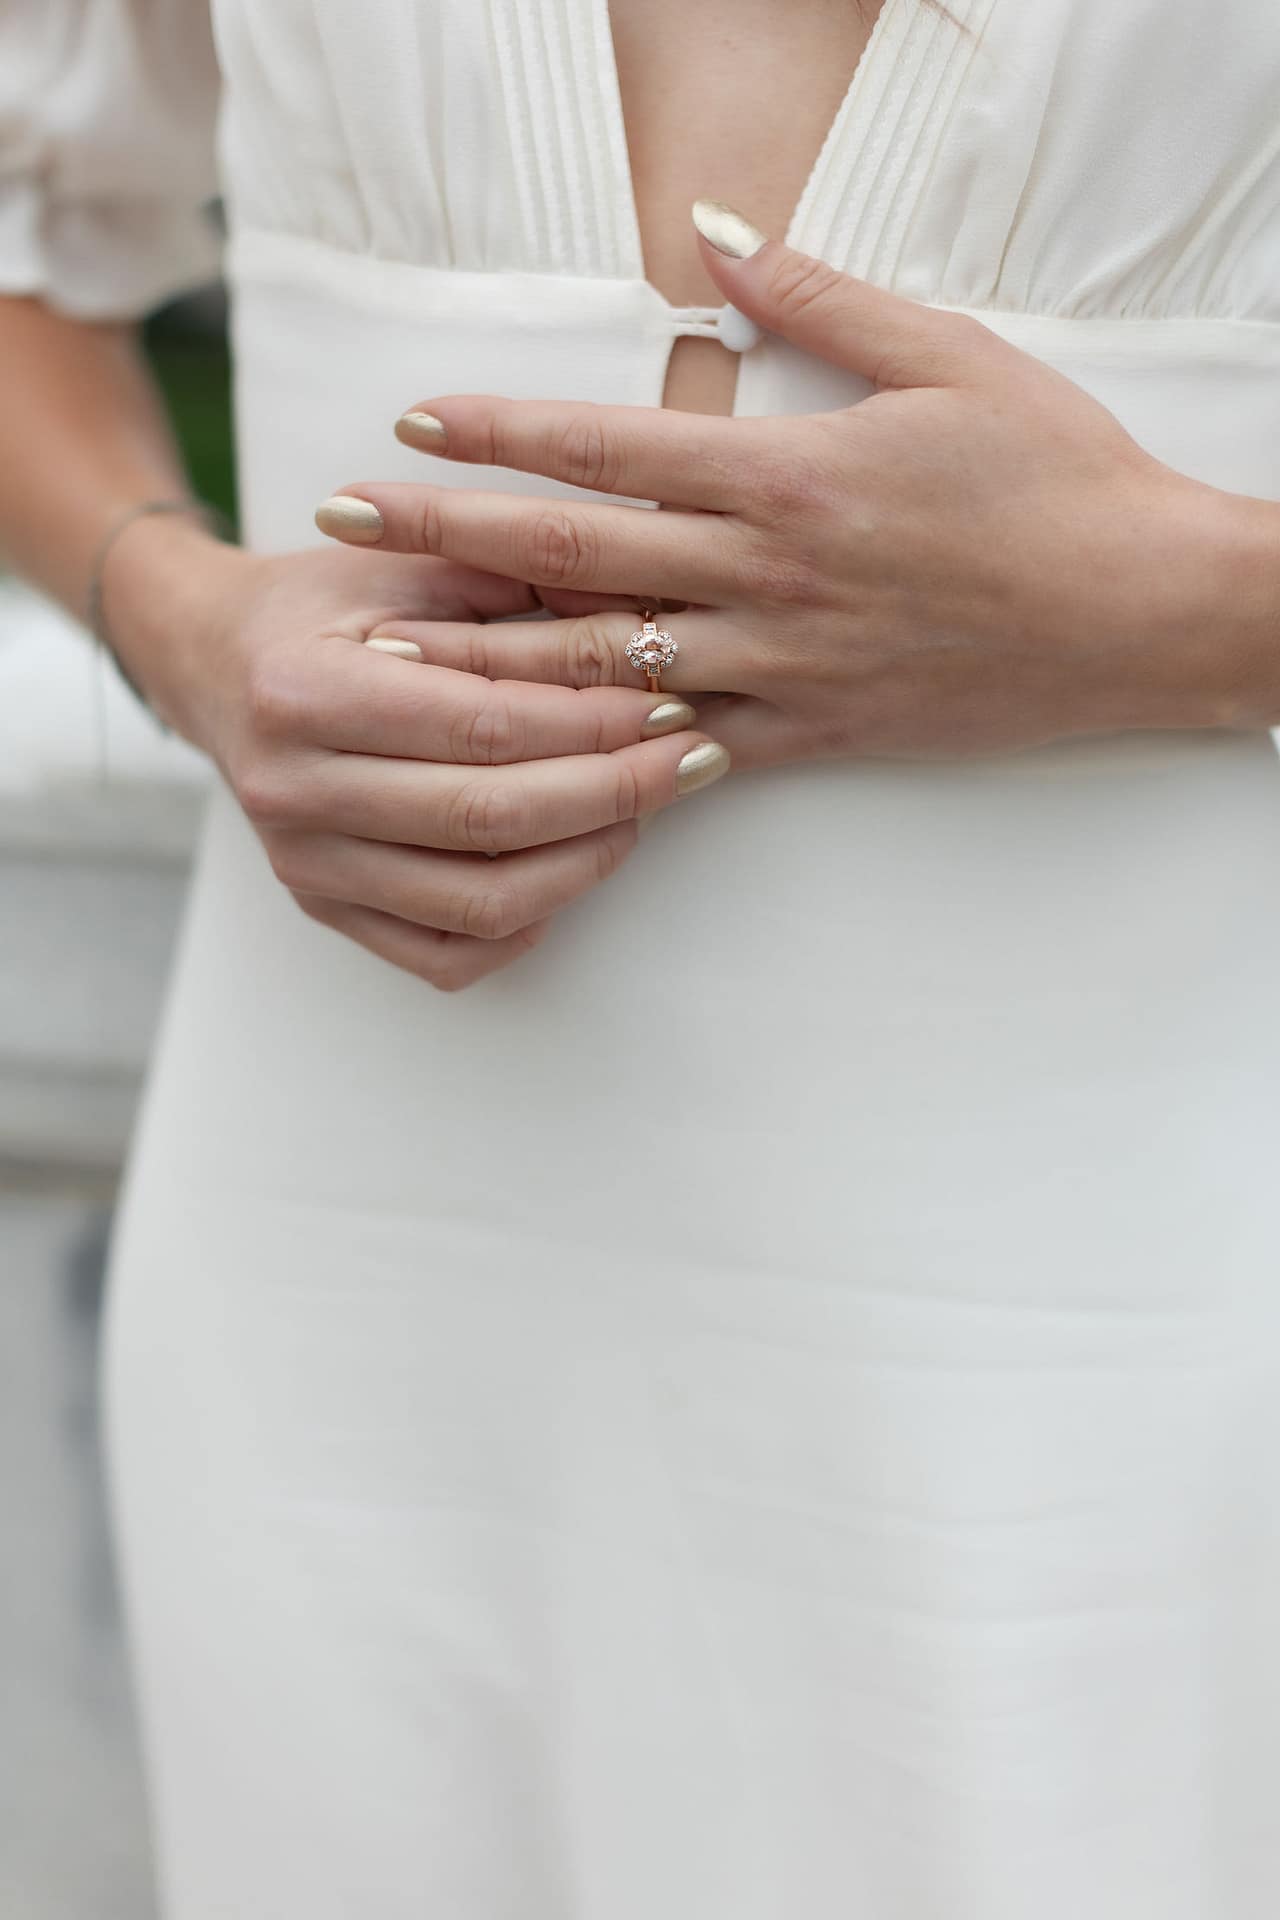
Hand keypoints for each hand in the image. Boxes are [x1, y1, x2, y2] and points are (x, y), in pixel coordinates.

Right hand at [106, 527, 727, 990]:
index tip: (672, 703)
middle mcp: (293, 790)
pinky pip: (446, 956)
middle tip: (691, 758)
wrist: (218, 660)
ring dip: (585, 863)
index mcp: (305, 690)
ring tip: (644, 810)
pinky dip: (526, 924)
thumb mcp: (410, 561)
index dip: (592, 724)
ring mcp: (305, 865)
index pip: (482, 726)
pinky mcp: (324, 910)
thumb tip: (649, 613)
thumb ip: (517, 577)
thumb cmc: (329, 604)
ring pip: (479, 904)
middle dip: (613, 793)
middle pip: (488, 820)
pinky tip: (570, 864)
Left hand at [316, 203, 1267, 763]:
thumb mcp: (951, 355)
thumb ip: (820, 297)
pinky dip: (602, 750)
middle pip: (569, 555)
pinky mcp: (812, 733)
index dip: (496, 435)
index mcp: (787, 475)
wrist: (1143, 615)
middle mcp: (763, 577)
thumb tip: (712, 237)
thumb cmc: (1058, 475)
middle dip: (439, 539)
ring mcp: (780, 666)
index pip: (606, 449)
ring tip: (392, 652)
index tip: (407, 425)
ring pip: (604, 668)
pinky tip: (528, 753)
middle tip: (337, 531)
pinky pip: (685, 750)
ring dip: (486, 658)